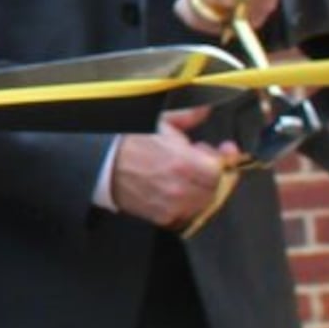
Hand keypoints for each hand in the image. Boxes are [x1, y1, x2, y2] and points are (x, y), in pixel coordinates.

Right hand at [108, 106, 238, 229]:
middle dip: (213, 174)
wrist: (103, 164)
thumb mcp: (160, 122)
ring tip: (188, 176)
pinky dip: (187, 204)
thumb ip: (187, 117)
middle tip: (201, 162)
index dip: (225, 159)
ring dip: (202, 189)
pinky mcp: (163, 218)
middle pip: (217, 187)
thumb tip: (205, 110)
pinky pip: (188, 215)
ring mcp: (173, 206)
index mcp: (184, 162)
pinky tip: (177, 190)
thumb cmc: (130, 142)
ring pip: (205, 203)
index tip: (225, 152)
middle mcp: (182, 188)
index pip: (221, 170)